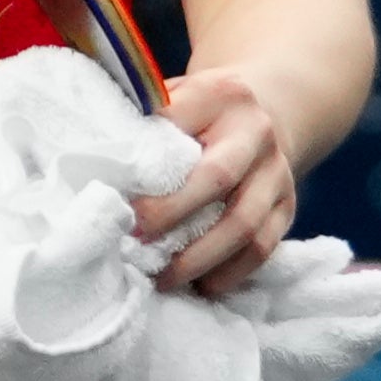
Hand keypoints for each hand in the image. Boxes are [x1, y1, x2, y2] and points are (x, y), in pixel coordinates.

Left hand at [132, 67, 296, 296]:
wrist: (268, 110)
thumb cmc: (200, 111)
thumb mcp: (176, 94)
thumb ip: (144, 118)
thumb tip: (92, 159)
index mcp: (220, 95)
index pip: (178, 123)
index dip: (146, 159)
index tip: (115, 192)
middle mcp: (256, 132)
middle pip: (217, 178)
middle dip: (172, 213)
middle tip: (135, 238)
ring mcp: (277, 172)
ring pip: (245, 224)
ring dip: (201, 257)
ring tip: (164, 277)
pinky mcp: (288, 205)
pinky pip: (265, 246)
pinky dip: (233, 272)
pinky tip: (204, 286)